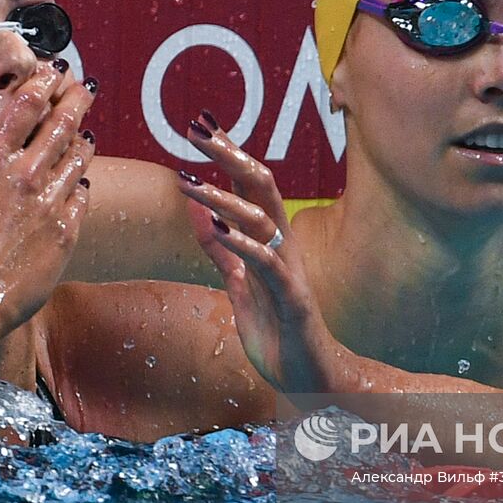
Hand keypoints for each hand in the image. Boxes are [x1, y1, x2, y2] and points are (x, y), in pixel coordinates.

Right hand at [0, 65, 94, 335]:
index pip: (26, 106)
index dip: (43, 83)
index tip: (53, 70)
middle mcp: (26, 177)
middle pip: (61, 124)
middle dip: (75, 100)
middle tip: (84, 87)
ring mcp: (51, 204)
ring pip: (78, 157)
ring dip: (83, 138)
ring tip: (86, 129)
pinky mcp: (66, 233)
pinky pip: (82, 196)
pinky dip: (82, 181)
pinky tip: (80, 178)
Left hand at [176, 111, 339, 392]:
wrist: (310, 379)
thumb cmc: (278, 331)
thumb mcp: (241, 286)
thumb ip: (221, 251)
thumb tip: (197, 214)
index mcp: (271, 240)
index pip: (250, 185)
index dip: (227, 153)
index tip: (200, 123)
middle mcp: (284, 246)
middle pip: (261, 186)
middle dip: (229, 156)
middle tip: (196, 130)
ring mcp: (290, 271)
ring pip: (263, 220)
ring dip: (226, 198)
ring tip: (192, 181)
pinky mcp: (293, 299)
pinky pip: (269, 265)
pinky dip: (245, 245)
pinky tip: (219, 230)